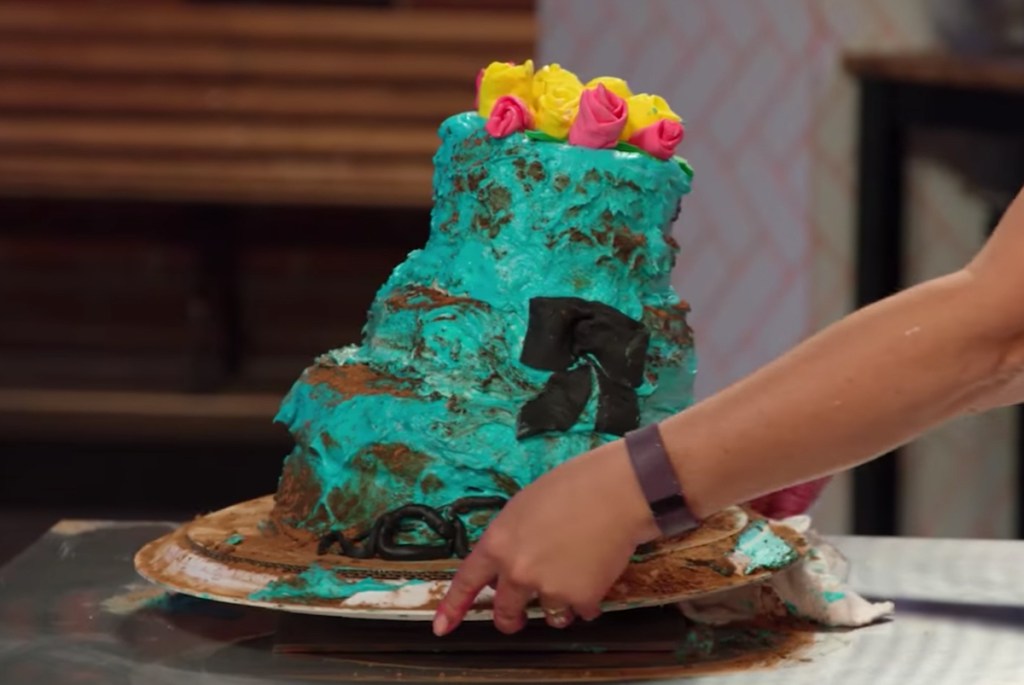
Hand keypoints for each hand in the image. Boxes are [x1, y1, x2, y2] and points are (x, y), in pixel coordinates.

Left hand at [432, 439, 659, 635]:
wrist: (616, 492)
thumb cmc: (573, 487)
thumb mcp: (524, 506)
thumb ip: (510, 539)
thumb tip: (508, 565)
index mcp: (498, 543)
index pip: (466, 582)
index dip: (452, 607)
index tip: (441, 627)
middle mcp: (517, 571)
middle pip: (505, 612)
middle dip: (510, 618)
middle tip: (518, 616)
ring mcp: (548, 588)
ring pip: (548, 615)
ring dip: (557, 606)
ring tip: (573, 577)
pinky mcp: (580, 598)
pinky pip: (581, 612)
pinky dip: (589, 600)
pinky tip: (596, 574)